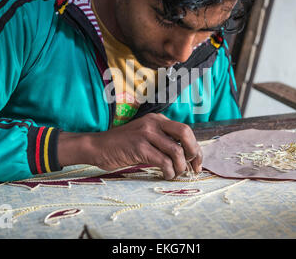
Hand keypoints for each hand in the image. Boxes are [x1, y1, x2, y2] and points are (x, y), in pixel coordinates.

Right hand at [88, 113, 202, 179]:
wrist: (98, 147)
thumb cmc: (122, 146)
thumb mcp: (145, 136)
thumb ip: (162, 141)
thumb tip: (186, 156)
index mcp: (157, 119)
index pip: (185, 130)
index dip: (196, 147)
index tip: (197, 163)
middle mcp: (154, 123)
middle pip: (185, 133)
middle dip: (194, 152)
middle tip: (191, 167)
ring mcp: (146, 134)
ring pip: (176, 150)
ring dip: (180, 167)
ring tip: (175, 173)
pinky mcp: (139, 147)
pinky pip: (163, 161)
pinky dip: (169, 171)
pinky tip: (165, 175)